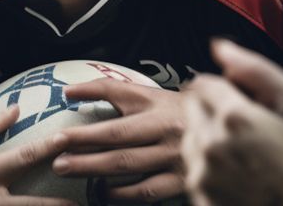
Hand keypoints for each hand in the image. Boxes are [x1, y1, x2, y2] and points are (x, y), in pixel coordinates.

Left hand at [53, 80, 185, 202]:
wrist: (225, 128)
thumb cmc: (176, 110)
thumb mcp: (149, 93)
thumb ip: (109, 89)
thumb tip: (68, 92)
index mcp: (158, 105)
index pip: (117, 105)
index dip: (87, 113)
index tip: (60, 125)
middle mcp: (167, 128)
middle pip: (119, 140)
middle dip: (83, 149)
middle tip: (56, 157)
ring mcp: (176, 156)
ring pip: (129, 166)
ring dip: (95, 170)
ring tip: (69, 172)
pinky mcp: (182, 180)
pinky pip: (147, 191)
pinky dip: (122, 194)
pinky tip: (104, 193)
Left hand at [182, 74, 282, 205]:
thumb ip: (257, 69)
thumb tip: (220, 47)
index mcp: (233, 117)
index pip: (201, 83)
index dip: (224, 88)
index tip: (247, 103)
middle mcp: (210, 146)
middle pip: (192, 109)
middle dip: (213, 109)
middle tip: (248, 127)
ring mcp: (204, 176)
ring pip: (191, 138)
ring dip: (209, 137)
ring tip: (246, 152)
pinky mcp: (202, 198)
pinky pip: (196, 169)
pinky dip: (211, 167)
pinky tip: (241, 173)